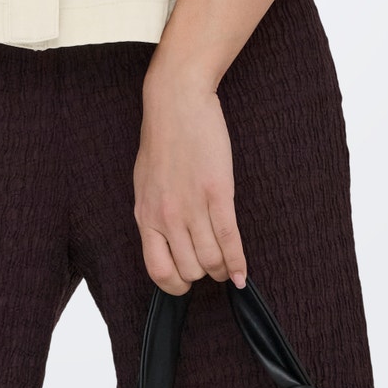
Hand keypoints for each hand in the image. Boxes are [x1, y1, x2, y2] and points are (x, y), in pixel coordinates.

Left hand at [133, 70, 247, 294]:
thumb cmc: (163, 139)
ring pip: (211, 261)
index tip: (187, 281)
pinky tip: (242, 275)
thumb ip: (154, 213)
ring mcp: (192, 206)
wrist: (176, 101)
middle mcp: (167, 216)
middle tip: (212, 267)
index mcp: (146, 215)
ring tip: (227, 267)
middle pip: (189, 270)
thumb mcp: (146, 182)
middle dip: (203, 275)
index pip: (158, 271)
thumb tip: (166, 241)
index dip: (175, 285)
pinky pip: (229, 241)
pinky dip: (238, 263)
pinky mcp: (217, 194)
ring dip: (222, 270)